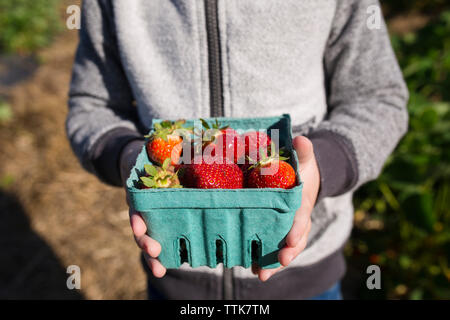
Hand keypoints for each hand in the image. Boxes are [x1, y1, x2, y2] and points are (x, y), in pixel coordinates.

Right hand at [120, 140, 166, 277]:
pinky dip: (165, 251)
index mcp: (138, 190)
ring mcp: (149, 215)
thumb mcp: (155, 147)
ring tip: (159, 270)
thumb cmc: (151, 154)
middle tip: (155, 251)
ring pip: (149, 237)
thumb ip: (168, 145)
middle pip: (140, 228)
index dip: (137, 219)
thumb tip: (195, 132)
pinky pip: (161, 236)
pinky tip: (168, 265)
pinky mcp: (161, 219)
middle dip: (146, 241)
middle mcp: (141, 206)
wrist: (143, 160)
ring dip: (152, 254)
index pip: (135, 206)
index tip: (140, 227)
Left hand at [253, 136, 319, 280]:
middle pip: (294, 241)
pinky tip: (252, 267)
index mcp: (302, 204)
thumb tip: (301, 138)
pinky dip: (264, 258)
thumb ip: (304, 150)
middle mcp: (296, 220)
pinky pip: (272, 246)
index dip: (297, 231)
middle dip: (286, 253)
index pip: (301, 219)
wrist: (305, 178)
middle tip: (276, 265)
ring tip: (261, 274)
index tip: (291, 241)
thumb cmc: (302, 168)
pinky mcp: (277, 230)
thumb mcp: (304, 158)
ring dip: (272, 262)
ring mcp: (287, 228)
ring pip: (283, 248)